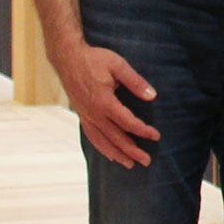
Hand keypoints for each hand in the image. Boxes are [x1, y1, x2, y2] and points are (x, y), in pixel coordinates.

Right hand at [52, 41, 159, 167]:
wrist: (68, 58)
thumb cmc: (93, 59)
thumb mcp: (118, 65)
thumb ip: (135, 82)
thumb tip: (152, 96)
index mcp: (104, 102)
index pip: (127, 122)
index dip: (143, 131)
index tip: (156, 136)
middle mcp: (94, 113)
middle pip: (116, 138)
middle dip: (132, 151)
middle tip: (146, 161)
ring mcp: (86, 116)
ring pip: (103, 141)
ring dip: (117, 154)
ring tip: (130, 164)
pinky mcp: (81, 115)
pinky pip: (92, 137)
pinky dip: (102, 148)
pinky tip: (110, 154)